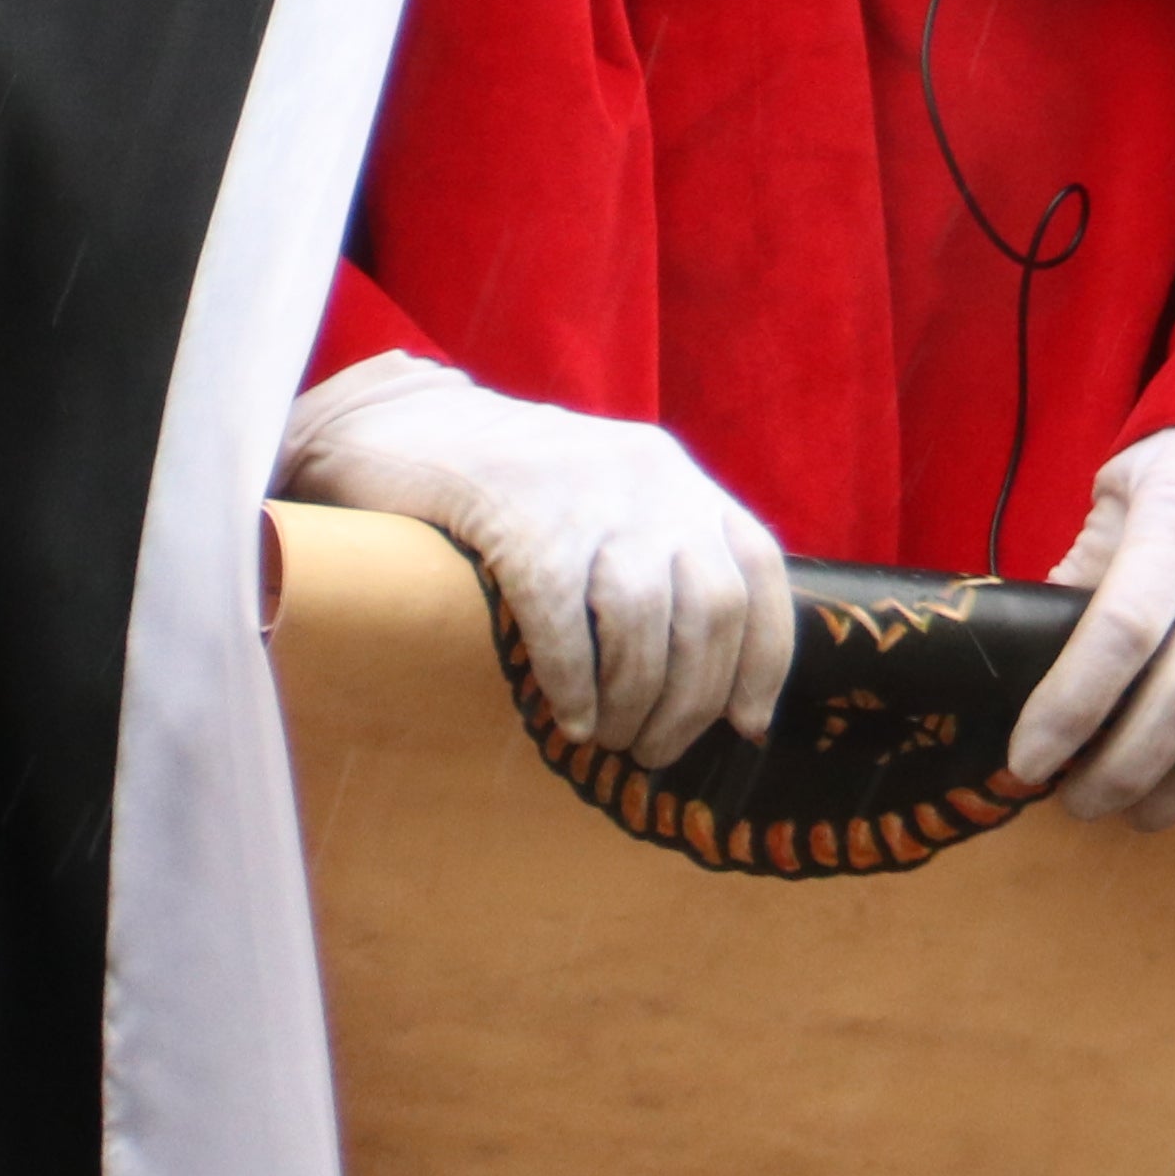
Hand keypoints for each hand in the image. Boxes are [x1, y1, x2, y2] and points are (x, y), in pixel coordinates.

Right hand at [282, 355, 794, 764]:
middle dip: (695, 696)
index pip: (760, 571)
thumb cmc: (514, 490)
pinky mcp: (521, 516)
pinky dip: (575, 679)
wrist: (411, 425)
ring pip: (642, 617)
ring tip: (614, 741)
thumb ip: (662, 561)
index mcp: (681, 481)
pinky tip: (570, 719)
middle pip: (711, 605)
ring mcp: (590, 494)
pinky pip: (562, 616)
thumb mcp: (611, 502)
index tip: (749, 724)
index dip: (764, 654)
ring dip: (636, 697)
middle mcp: (653, 480)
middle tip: (659, 751)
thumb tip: (703, 679)